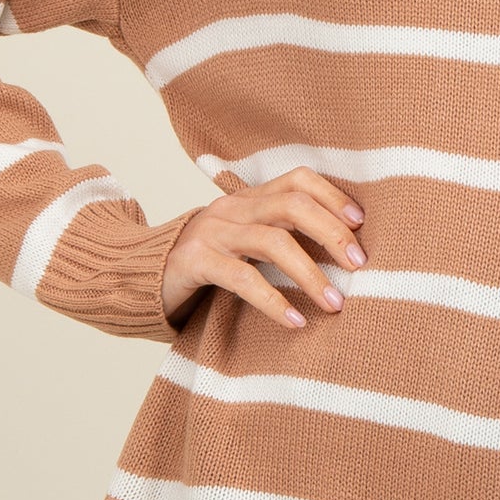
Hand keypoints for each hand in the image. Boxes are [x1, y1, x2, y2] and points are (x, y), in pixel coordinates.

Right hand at [160, 165, 367, 328]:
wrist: (138, 273)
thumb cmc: (206, 262)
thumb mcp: (242, 241)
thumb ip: (279, 236)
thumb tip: (342, 252)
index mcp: (249, 198)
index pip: (298, 179)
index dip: (333, 196)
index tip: (361, 224)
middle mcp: (232, 208)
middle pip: (292, 205)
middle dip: (332, 232)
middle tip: (359, 264)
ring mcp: (212, 232)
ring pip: (272, 241)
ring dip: (311, 273)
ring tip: (336, 302)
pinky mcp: (194, 262)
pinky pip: (241, 278)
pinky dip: (273, 300)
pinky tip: (295, 321)